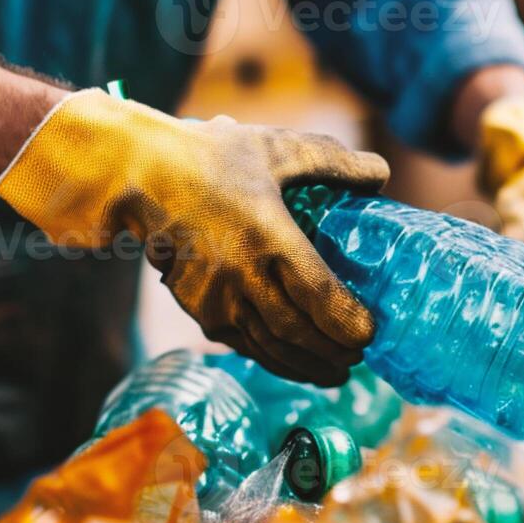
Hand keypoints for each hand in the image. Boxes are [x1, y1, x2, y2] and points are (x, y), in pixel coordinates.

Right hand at [0, 87, 389, 385]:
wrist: (142, 178)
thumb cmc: (213, 157)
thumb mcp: (277, 149)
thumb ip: (334, 162)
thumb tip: (381, 175)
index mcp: (268, 236)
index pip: (317, 294)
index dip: (347, 322)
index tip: (370, 335)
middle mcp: (243, 275)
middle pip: (297, 331)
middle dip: (333, 352)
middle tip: (360, 358)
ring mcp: (218, 297)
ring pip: (270, 347)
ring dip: (306, 366)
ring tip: (336, 373)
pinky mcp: (201, 310)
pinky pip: (245, 345)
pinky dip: (274, 360)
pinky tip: (296, 364)